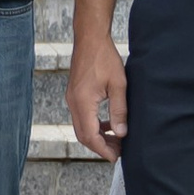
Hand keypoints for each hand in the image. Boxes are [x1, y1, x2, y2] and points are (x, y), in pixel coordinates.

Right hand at [68, 29, 128, 160]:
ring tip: (116, 139)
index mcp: (82, 102)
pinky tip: (108, 124)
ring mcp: (72, 98)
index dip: (103, 150)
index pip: (90, 136)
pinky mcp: (75, 94)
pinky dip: (94, 125)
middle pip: (83, 135)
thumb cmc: (104, 57)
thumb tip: (121, 133)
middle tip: (118, 152)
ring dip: (97, 136)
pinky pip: (82, 117)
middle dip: (100, 147)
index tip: (116, 157)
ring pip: (82, 127)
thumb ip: (119, 111)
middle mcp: (73, 103)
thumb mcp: (118, 84)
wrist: (90, 37)